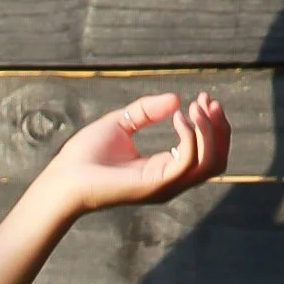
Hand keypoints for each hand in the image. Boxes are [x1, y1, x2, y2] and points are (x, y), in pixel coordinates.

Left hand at [48, 91, 230, 216]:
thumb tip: (176, 99)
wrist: (64, 178)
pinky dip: (191, 136)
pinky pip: (189, 160)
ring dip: (211, 131)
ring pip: (211, 163)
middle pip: (218, 161)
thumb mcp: (122, 122)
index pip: (206, 154)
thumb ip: (148, 111)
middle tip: (207, 101)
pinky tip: (179, 117)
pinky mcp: (155, 184)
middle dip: (219, 128)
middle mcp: (170, 181)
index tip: (205, 98)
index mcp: (165, 169)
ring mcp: (165, 185)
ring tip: (196, 107)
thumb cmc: (86, 155)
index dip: (212, 125)